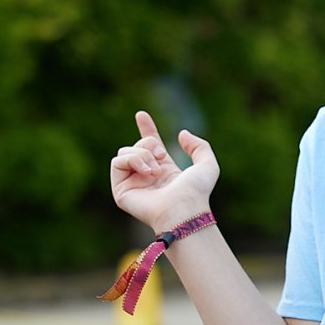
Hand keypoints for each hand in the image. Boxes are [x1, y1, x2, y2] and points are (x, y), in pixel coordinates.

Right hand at [110, 111, 218, 231]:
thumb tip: (181, 134)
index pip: (150, 146)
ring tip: (155, 170)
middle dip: (149, 142)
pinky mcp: (121, 190)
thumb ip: (199, 146)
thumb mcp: (207, 165)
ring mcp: (132, 183)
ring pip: (125, 151)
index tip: (141, 115)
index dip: (146, 129)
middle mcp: (146, 176)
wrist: (184, 209)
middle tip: (161, 155)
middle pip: (137, 145)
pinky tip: (147, 172)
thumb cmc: (197, 192)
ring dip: (142, 153)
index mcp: (164, 169)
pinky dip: (132, 160)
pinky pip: (117, 162)